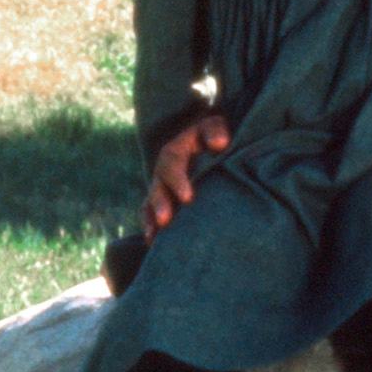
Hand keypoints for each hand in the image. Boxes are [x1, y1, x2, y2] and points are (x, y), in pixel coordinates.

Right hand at [141, 114, 229, 238]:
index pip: (171, 163)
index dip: (177, 180)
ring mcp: (162, 189)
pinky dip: (152, 229)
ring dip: (152, 220)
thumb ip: (215, 131)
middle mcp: (164, 172)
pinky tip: (154, 245)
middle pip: (158, 187)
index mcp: (175, 152)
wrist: (210, 144)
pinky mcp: (165, 204)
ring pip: (151, 204)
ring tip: (155, 237)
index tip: (188, 197)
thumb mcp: (215, 127)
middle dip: (161, 204)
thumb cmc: (215, 136)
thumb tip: (220, 143)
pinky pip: (152, 217)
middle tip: (166, 219)